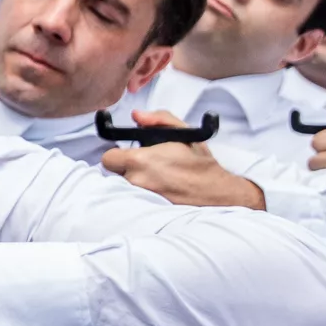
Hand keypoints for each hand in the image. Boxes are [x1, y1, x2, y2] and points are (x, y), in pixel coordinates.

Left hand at [101, 111, 265, 208]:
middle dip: (125, 167)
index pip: (108, 158)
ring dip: (134, 180)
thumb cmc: (200, 163)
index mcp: (142, 160)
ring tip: (155, 176)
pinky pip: (134, 198)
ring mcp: (141, 198)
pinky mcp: (147, 209)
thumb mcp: (183, 132)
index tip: (128, 153)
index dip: (117, 154)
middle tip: (145, 165)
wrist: (217, 192)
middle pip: (114, 173)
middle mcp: (137, 181)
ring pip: (124, 186)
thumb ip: (158, 119)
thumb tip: (137, 116)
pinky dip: (142, 192)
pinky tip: (159, 187)